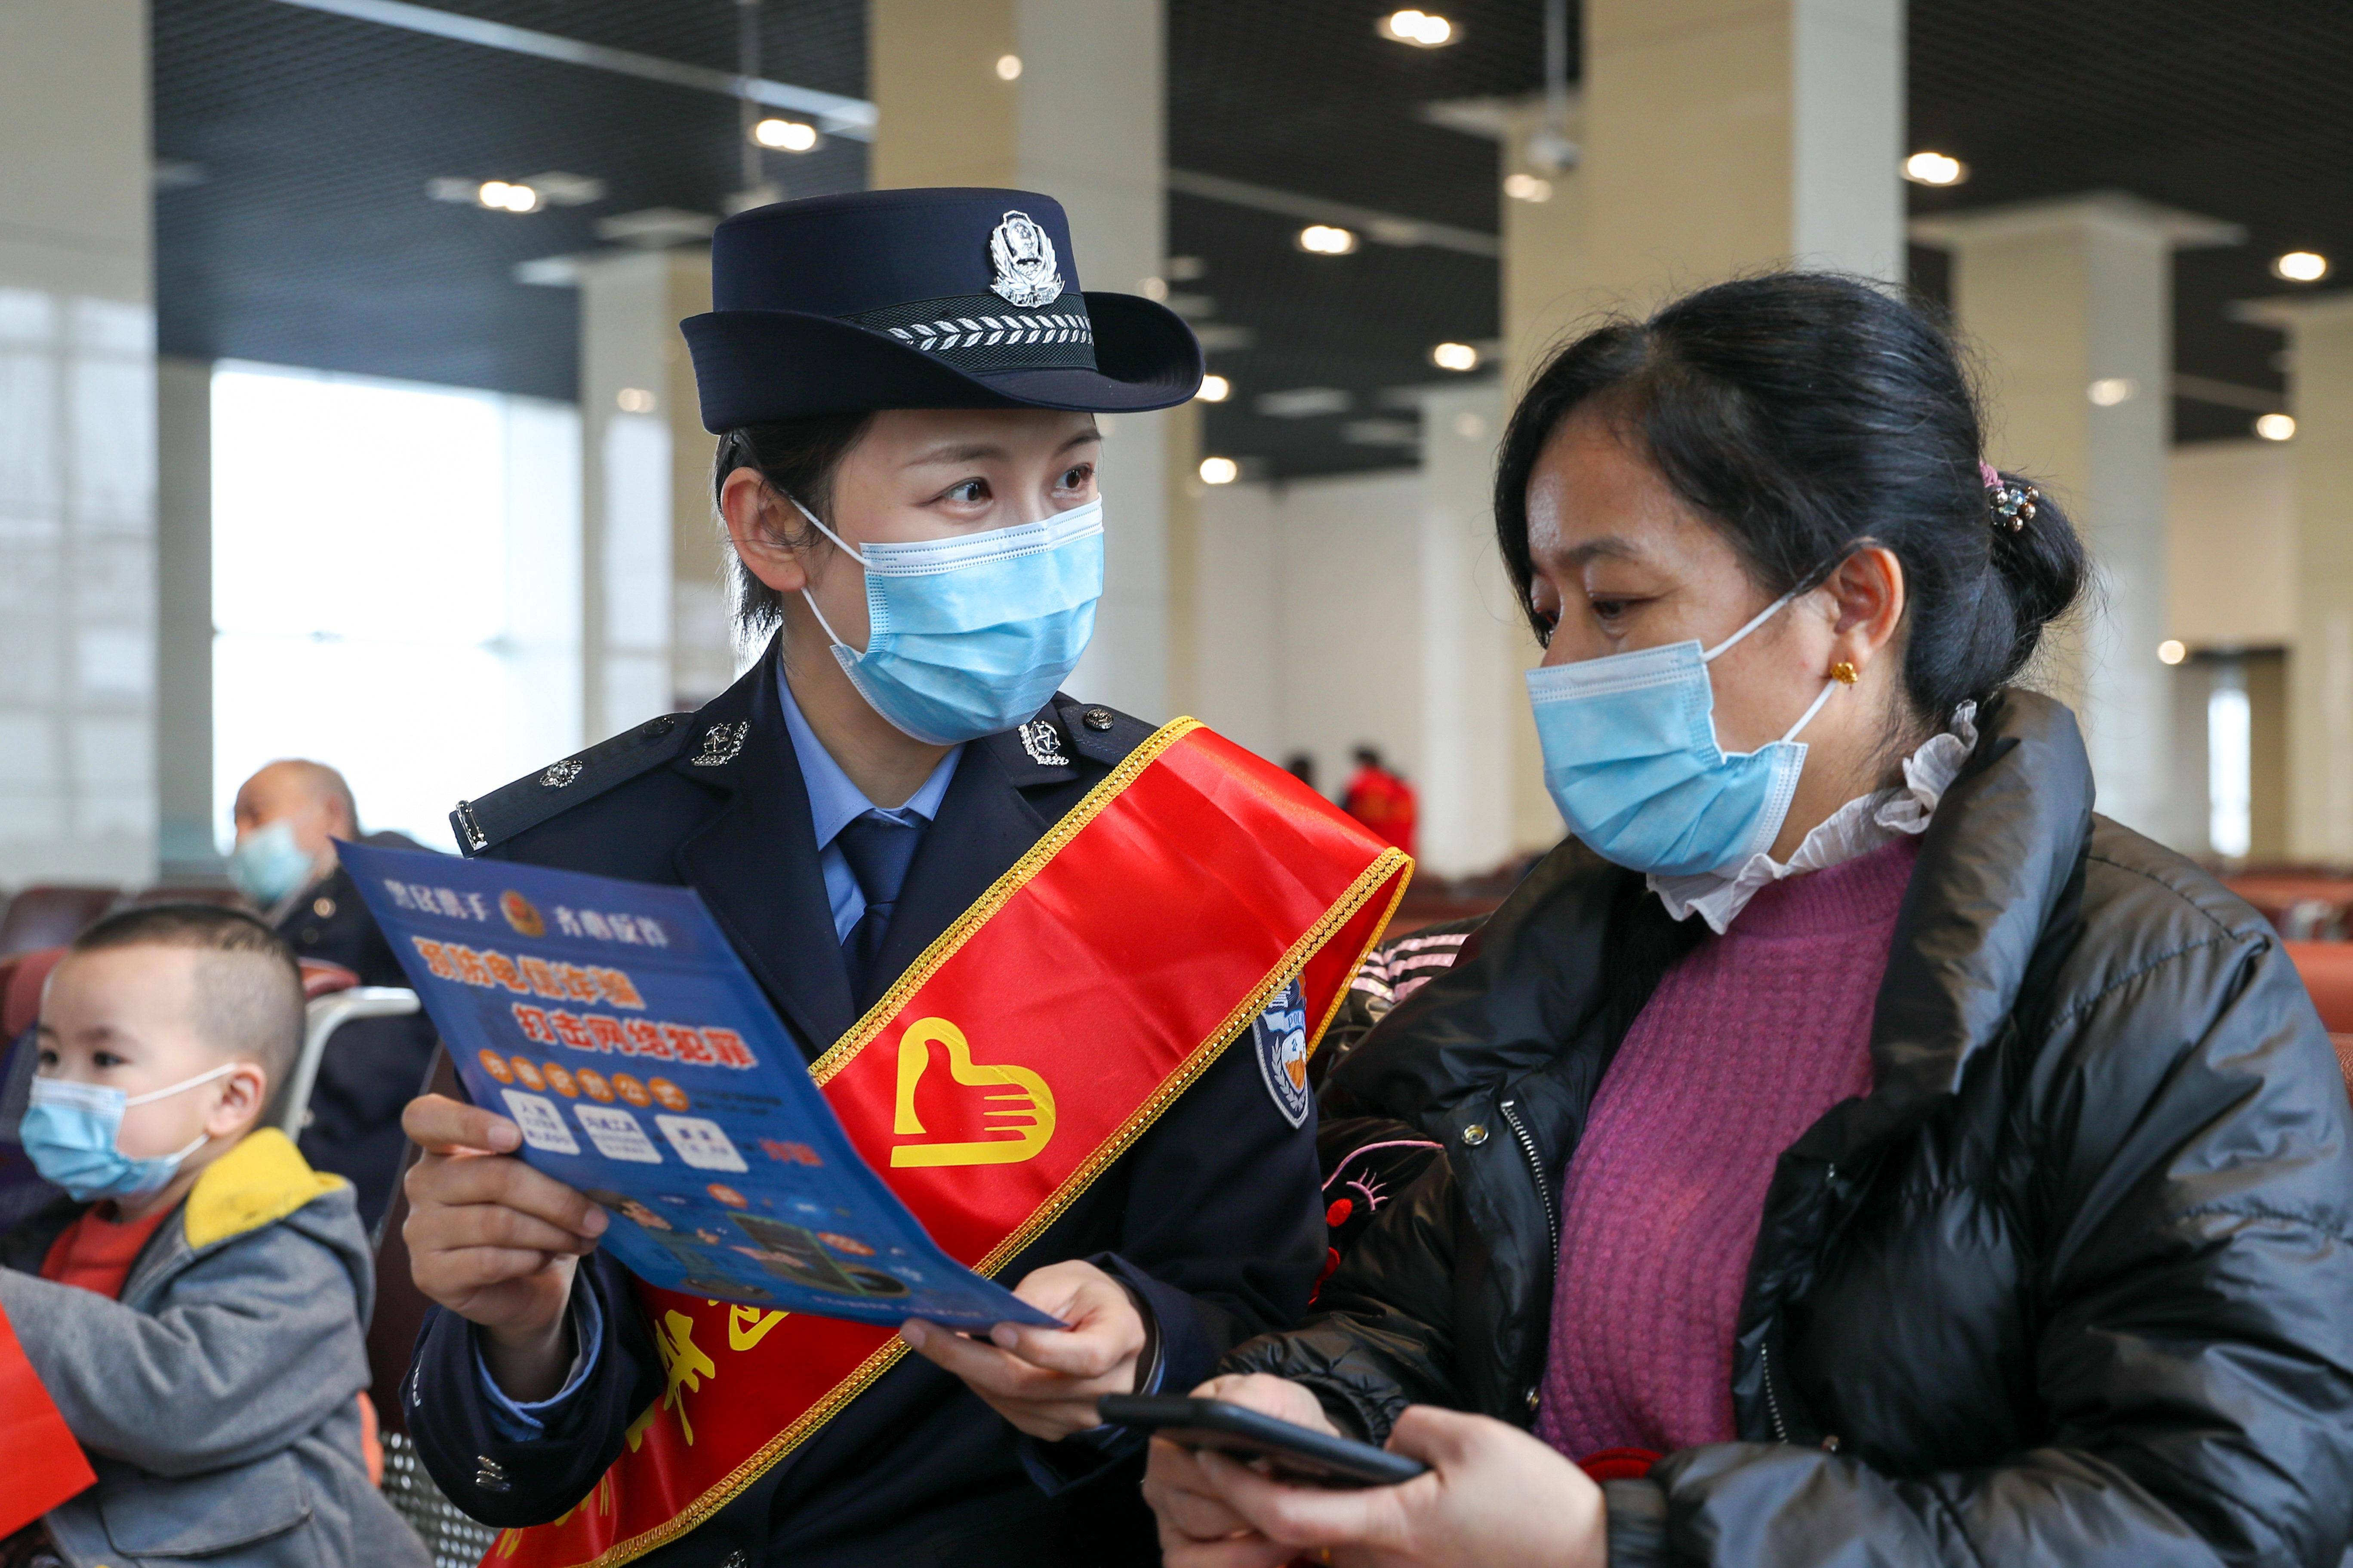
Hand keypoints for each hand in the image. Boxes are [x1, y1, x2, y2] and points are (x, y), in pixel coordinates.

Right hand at [400, 1093, 606, 1399]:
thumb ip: (544, 1157)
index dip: (469, 1123)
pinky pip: (489, 1262)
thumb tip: (590, 1158)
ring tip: (584, 1238)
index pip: (428, 1117)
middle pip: (492, 1177)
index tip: (515, 1136)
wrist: (523, 1283)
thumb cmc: (531, 1214)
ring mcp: (420, 1229)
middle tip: (596, 1216)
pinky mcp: (430, 1273)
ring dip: (552, 1233)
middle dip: (555, 1198)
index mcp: (443, 1144)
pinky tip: (548, 1258)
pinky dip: (531, 1259)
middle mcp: (423, 1182)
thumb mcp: (538, 1177)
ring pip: (497, 1223)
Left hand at [897, 1258, 1146, 1441]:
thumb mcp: (1070, 1279)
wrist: (1112, 1333)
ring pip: (1010, 1400)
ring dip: (965, 1369)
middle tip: (918, 1330)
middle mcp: (1105, 1389)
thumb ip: (1037, 1300)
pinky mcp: (1054, 1429)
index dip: (1039, 1348)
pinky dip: (979, 1383)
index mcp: (1120, 1340)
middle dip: (966, 1357)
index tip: (996, 1329)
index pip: (1083, 1357)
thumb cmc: (1091, 1298)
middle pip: (1029, 1385)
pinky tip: (961, 1357)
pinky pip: (1008, 1410)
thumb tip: (988, 1320)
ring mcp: (1079, 1417)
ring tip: (931, 1335)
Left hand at [1144, 1378, 1605, 1567]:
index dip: (1237, 1485)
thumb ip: (1408, 1429)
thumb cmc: (1535, 1503)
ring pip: (1336, 1539)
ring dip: (1312, 1504)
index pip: (1284, 1514)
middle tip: (1231, 1446)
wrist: (1592, 1556)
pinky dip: (1347, 1518)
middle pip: (1303, 1530)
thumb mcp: (1470, 1438)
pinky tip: (1346, 1488)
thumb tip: (1380, 1441)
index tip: (1208, 1453)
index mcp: (1388, 1526)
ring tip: (1285, 1457)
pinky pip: (1368, 1548)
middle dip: (1266, 1490)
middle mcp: (1383, 1563)